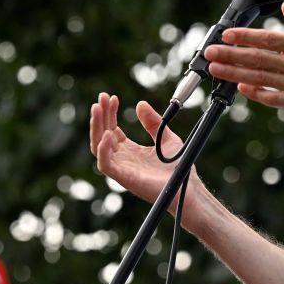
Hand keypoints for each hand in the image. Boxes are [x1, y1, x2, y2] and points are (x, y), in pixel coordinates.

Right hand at [89, 93, 207, 229]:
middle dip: (100, 116)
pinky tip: (108, 134)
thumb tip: (140, 104)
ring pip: (98, 147)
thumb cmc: (177, 167)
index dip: (110, 113)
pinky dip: (103, 149)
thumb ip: (152, 122)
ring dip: (96, 127)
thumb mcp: (165, 137)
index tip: (113, 97)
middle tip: (102, 97)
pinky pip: (106, 165)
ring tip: (98, 109)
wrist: (187, 186)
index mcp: (130, 150)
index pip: (112, 129)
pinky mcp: (124, 178)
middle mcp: (122, 159)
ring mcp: (122, 168)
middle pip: (102, 135)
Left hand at [204, 1, 283, 121]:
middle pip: (257, 58)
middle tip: (209, 53)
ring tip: (215, 69)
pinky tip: (240, 88)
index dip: (245, 36)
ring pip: (259, 78)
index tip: (226, 34)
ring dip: (234, 74)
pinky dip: (255, 92)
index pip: (268, 38)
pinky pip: (271, 98)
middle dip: (230, 55)